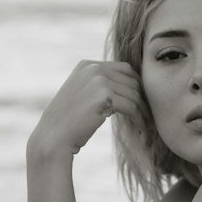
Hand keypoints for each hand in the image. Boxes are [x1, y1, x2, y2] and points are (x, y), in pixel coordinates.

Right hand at [29, 60, 146, 158]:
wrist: (53, 137)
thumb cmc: (69, 122)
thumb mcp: (82, 94)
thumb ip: (100, 85)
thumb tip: (130, 86)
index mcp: (87, 64)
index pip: (123, 69)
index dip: (136, 85)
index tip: (142, 102)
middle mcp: (93, 67)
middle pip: (131, 80)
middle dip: (142, 98)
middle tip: (148, 115)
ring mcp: (98, 79)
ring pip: (133, 94)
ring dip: (142, 111)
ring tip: (146, 124)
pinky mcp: (104, 95)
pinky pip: (132, 106)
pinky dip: (139, 119)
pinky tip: (141, 129)